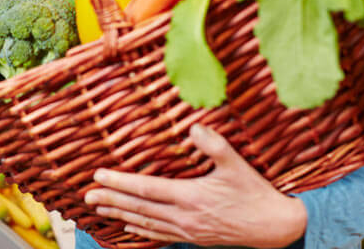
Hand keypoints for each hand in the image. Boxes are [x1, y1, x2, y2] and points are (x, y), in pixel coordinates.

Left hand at [84, 124, 306, 246]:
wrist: (277, 228)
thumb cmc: (256, 194)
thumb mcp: (237, 165)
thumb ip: (215, 145)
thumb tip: (194, 127)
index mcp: (190, 197)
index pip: (146, 189)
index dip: (119, 182)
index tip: (98, 176)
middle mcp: (184, 217)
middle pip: (139, 208)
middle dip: (111, 201)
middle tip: (86, 196)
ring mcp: (188, 231)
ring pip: (145, 223)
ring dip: (120, 215)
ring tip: (100, 209)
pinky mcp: (195, 238)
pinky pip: (160, 235)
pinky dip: (141, 230)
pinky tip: (129, 227)